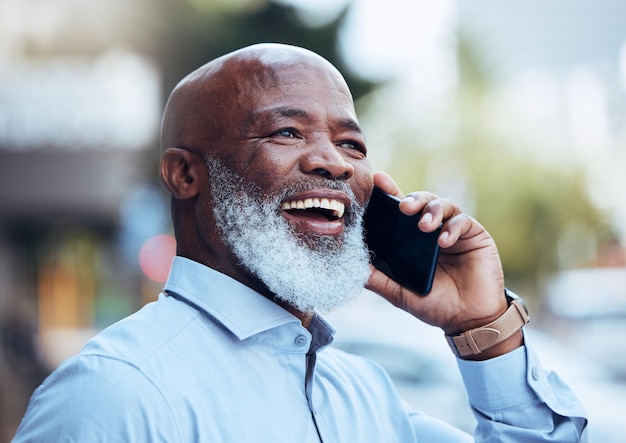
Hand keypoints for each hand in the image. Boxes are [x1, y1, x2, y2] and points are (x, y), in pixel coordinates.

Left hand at [365, 171, 507, 338]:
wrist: (468, 320)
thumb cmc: (434, 305)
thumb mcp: (398, 292)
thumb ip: (376, 278)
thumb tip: (350, 265)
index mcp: (412, 239)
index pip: (398, 210)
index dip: (389, 192)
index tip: (377, 180)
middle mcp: (432, 230)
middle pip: (421, 200)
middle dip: (411, 198)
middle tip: (403, 207)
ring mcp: (453, 230)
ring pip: (442, 204)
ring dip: (432, 210)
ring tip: (424, 226)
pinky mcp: (474, 235)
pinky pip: (463, 220)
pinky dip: (452, 226)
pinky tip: (443, 240)